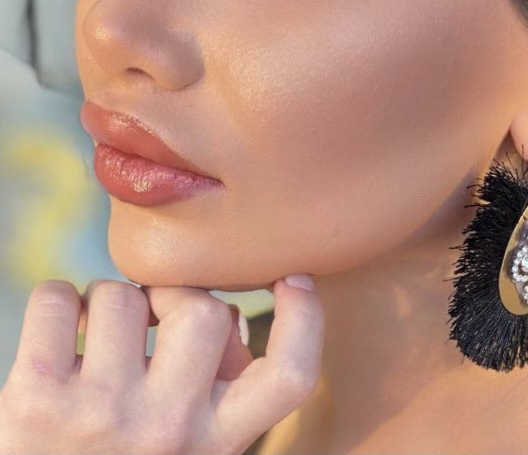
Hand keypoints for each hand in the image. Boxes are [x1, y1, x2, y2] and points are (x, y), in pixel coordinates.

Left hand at [0, 275, 323, 453]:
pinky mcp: (34, 397)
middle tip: (151, 322)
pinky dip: (55, 304)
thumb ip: (219, 391)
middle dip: (173, 299)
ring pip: (121, 295)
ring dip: (106, 305)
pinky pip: (56, 297)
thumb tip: (231, 319)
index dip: (304, 317)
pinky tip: (57, 341)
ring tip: (96, 347)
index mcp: (215, 445)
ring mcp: (100, 413)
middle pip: (203, 311)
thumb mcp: (189, 448)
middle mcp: (166, 430)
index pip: (288, 378)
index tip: (294, 278)